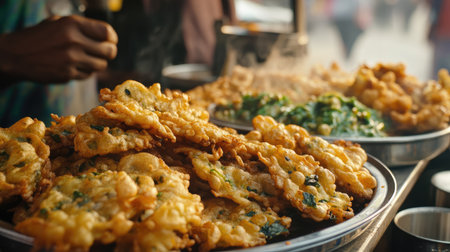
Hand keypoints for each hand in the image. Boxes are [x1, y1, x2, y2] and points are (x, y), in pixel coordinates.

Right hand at [0, 15, 117, 82]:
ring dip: (97, 63)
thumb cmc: (40, 37)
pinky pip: (88, 74)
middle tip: (103, 53)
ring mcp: (71, 59)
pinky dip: (84, 71)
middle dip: (109, 53)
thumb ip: (82, 27)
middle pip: (109, 51)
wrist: (15, 55)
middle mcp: (74, 41)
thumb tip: (108, 36)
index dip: (112, 38)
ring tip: (86, 59)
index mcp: (73, 24)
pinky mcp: (67, 74)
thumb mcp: (59, 23)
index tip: (110, 41)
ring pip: (101, 65)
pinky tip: (73, 66)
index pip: (107, 32)